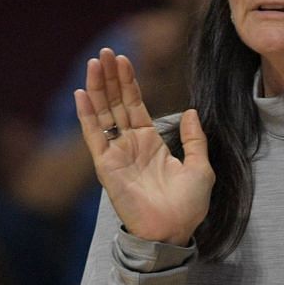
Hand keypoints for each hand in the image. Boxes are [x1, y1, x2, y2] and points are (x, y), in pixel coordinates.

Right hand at [74, 48, 212, 245]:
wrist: (173, 232)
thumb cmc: (188, 207)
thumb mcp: (201, 167)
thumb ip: (195, 139)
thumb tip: (191, 111)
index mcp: (151, 143)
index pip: (135, 105)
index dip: (129, 82)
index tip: (124, 58)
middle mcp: (130, 145)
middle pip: (116, 104)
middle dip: (111, 78)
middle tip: (105, 52)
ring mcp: (116, 155)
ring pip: (103, 115)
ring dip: (98, 89)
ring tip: (95, 63)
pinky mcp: (106, 167)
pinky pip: (94, 137)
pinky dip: (86, 116)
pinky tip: (82, 94)